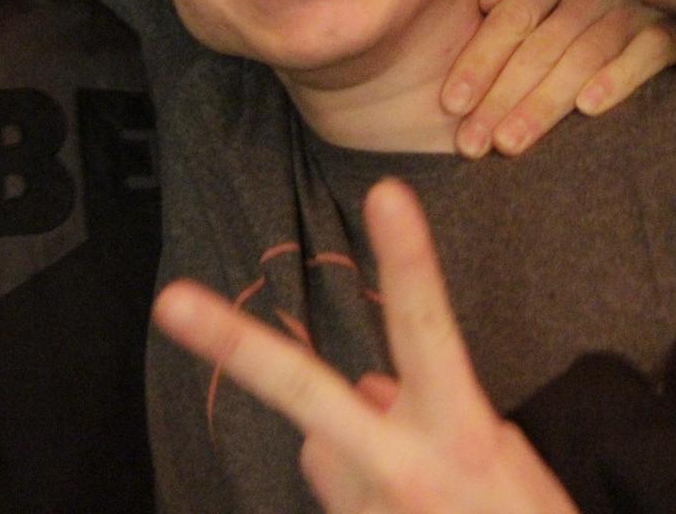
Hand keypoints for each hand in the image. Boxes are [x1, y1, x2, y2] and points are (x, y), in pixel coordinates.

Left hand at [153, 179, 579, 513]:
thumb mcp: (503, 459)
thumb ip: (435, 410)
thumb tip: (370, 386)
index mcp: (459, 433)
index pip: (428, 330)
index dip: (409, 262)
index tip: (388, 194)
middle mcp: (400, 467)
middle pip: (304, 391)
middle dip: (235, 344)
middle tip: (172, 301)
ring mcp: (366, 510)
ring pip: (322, 450)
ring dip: (356, 459)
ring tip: (422, 498)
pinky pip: (337, 494)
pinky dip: (366, 497)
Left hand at [440, 0, 675, 157]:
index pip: (511, 18)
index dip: (479, 60)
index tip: (451, 105)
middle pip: (540, 45)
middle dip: (501, 97)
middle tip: (471, 143)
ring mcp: (638, 2)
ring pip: (584, 55)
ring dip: (544, 102)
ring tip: (510, 142)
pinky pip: (648, 52)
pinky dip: (618, 78)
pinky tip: (588, 108)